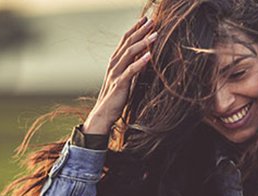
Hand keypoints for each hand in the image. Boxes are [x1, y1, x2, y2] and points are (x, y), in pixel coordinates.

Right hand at [83, 16, 156, 134]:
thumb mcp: (125, 79)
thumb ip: (132, 67)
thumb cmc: (115, 97)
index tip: (145, 19)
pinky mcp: (120, 84)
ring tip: (155, 35)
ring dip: (143, 43)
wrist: (103, 114)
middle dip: (141, 31)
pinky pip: (131, 71)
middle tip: (152, 21)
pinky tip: (149, 56)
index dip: (135, 28)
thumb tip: (145, 56)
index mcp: (114, 62)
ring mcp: (116, 73)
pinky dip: (140, 62)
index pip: (125, 40)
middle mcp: (114, 64)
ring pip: (130, 53)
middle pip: (128, 43)